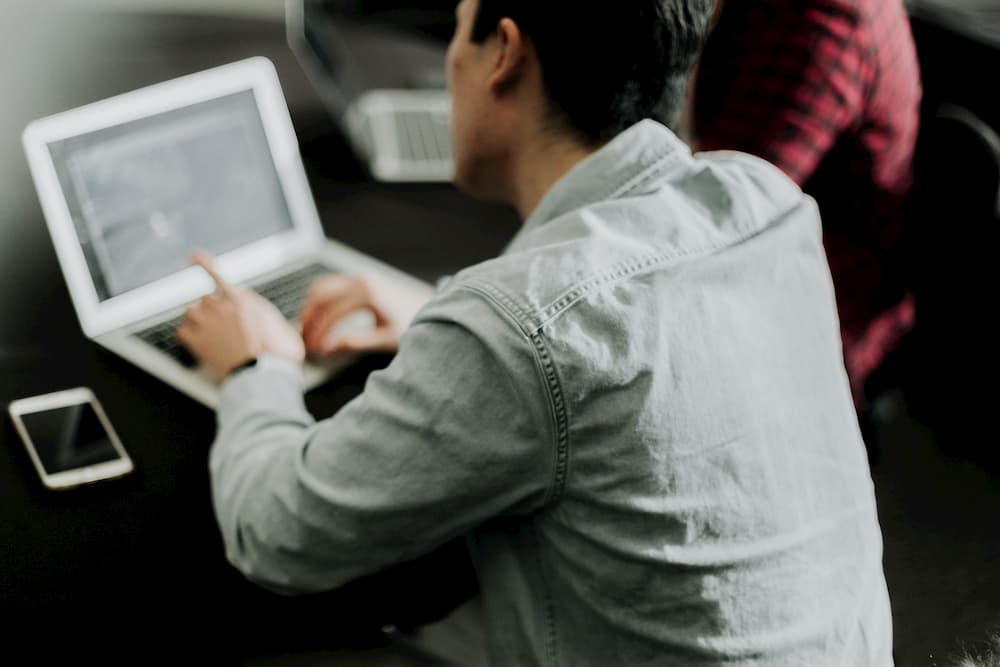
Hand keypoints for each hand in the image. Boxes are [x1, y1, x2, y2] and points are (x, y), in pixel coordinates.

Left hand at [177, 252, 304, 379]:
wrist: (264, 374)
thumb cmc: (279, 354)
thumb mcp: (286, 330)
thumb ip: (278, 323)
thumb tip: (292, 328)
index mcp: (243, 299)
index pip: (216, 274)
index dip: (204, 263)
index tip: (194, 256)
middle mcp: (222, 306)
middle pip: (206, 298)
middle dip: (213, 309)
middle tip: (223, 325)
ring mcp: (207, 322)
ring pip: (190, 311)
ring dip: (198, 319)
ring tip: (210, 333)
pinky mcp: (197, 341)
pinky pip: (183, 331)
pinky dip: (189, 335)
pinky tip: (198, 341)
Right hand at [299, 274, 416, 356]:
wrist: (428, 308)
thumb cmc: (412, 323)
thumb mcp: (387, 338)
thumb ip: (358, 343)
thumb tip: (330, 349)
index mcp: (368, 294)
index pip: (333, 314)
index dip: (320, 334)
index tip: (315, 351)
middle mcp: (361, 281)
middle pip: (320, 297)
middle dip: (309, 321)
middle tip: (304, 342)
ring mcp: (359, 277)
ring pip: (321, 287)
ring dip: (310, 308)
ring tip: (306, 332)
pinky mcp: (359, 280)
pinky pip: (329, 285)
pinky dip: (318, 301)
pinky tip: (317, 319)